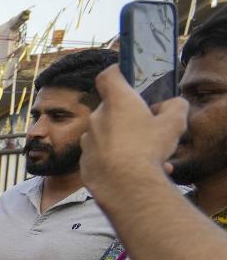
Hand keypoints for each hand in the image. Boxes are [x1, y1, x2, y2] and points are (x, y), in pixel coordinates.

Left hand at [81, 65, 188, 195]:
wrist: (125, 186)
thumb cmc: (148, 148)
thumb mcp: (174, 123)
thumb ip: (175, 106)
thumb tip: (169, 105)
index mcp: (116, 101)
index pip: (108, 76)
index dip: (117, 73)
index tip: (126, 76)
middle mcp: (97, 118)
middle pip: (112, 110)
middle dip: (129, 118)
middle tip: (148, 129)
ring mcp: (87, 141)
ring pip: (109, 136)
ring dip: (127, 142)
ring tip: (149, 158)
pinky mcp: (85, 163)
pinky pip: (104, 157)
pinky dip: (118, 162)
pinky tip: (138, 173)